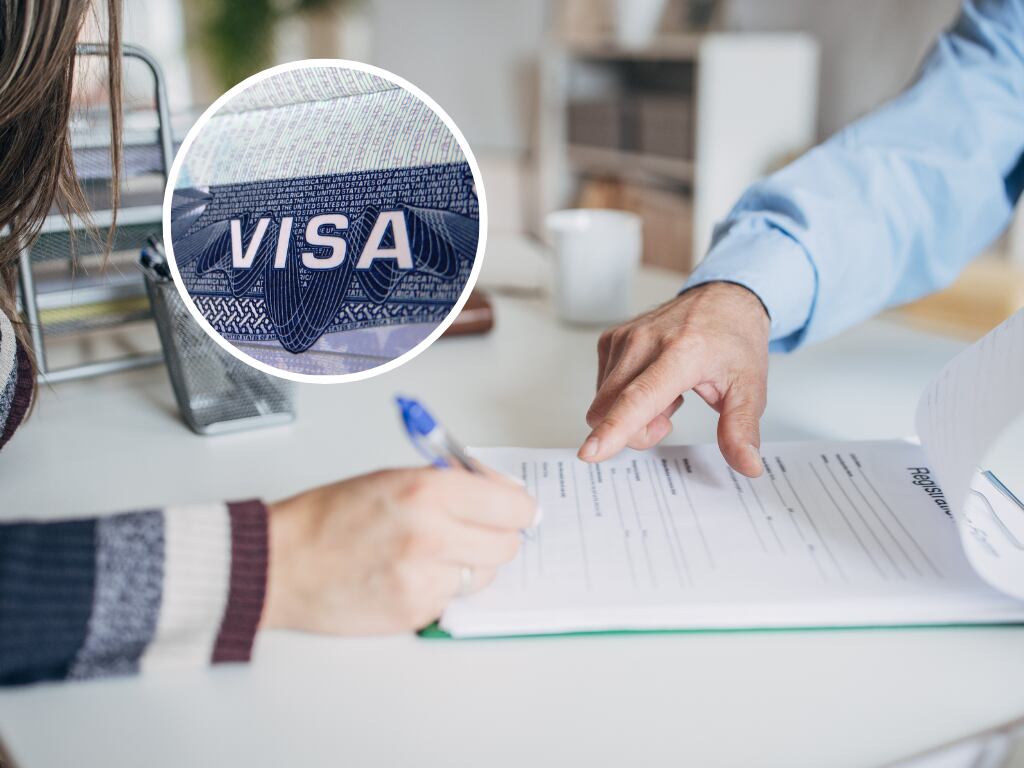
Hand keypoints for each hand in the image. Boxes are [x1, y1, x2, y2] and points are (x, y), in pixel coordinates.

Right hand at [261, 468, 536, 633]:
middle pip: (508, 544)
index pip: (512, 505)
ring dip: (470, 565)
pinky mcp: (415, 612)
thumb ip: (450, 484)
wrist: (280, 563)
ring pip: (484, 575)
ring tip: (433, 553)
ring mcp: (424, 579)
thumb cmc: (329, 516)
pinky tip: (410, 574)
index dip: (517, 507)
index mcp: (428, 490)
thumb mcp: (393, 477)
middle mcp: (432, 534)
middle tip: (475, 530)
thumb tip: (500, 494)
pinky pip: (454, 599)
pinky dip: (442, 588)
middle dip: (496, 536)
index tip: (515, 510)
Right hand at [580, 281, 769, 476]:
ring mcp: (623, 337)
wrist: (723, 299)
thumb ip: (742, 430)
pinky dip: (624, 395)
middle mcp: (645, 341)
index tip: (590, 452)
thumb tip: (748, 466)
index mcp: (682, 352)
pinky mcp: (610, 338)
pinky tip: (652, 380)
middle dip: (636, 430)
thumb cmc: (734, 340)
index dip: (614, 428)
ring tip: (667, 391)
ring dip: (632, 412)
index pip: (640, 397)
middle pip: (611, 410)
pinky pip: (602, 389)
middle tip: (672, 413)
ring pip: (603, 404)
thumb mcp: (750, 388)